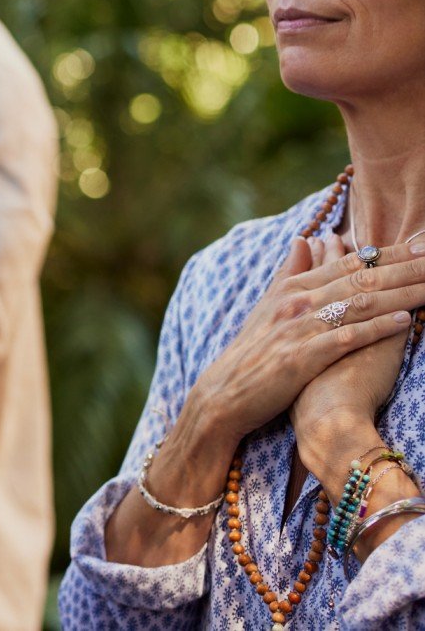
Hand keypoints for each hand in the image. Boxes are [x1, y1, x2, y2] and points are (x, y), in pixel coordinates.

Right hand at [184, 236, 424, 447]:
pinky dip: (377, 328)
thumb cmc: (253, 352)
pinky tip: (405, 320)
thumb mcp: (268, 305)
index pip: (348, 264)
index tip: (419, 245)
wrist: (227, 393)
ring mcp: (300, 328)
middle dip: (403, 268)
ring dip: (401, 294)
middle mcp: (297, 302)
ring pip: (360, 304)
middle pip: (360, 279)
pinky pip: (348, 338)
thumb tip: (304, 238)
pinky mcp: (304, 357)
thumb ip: (289, 272)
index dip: (386, 253)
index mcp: (292, 288)